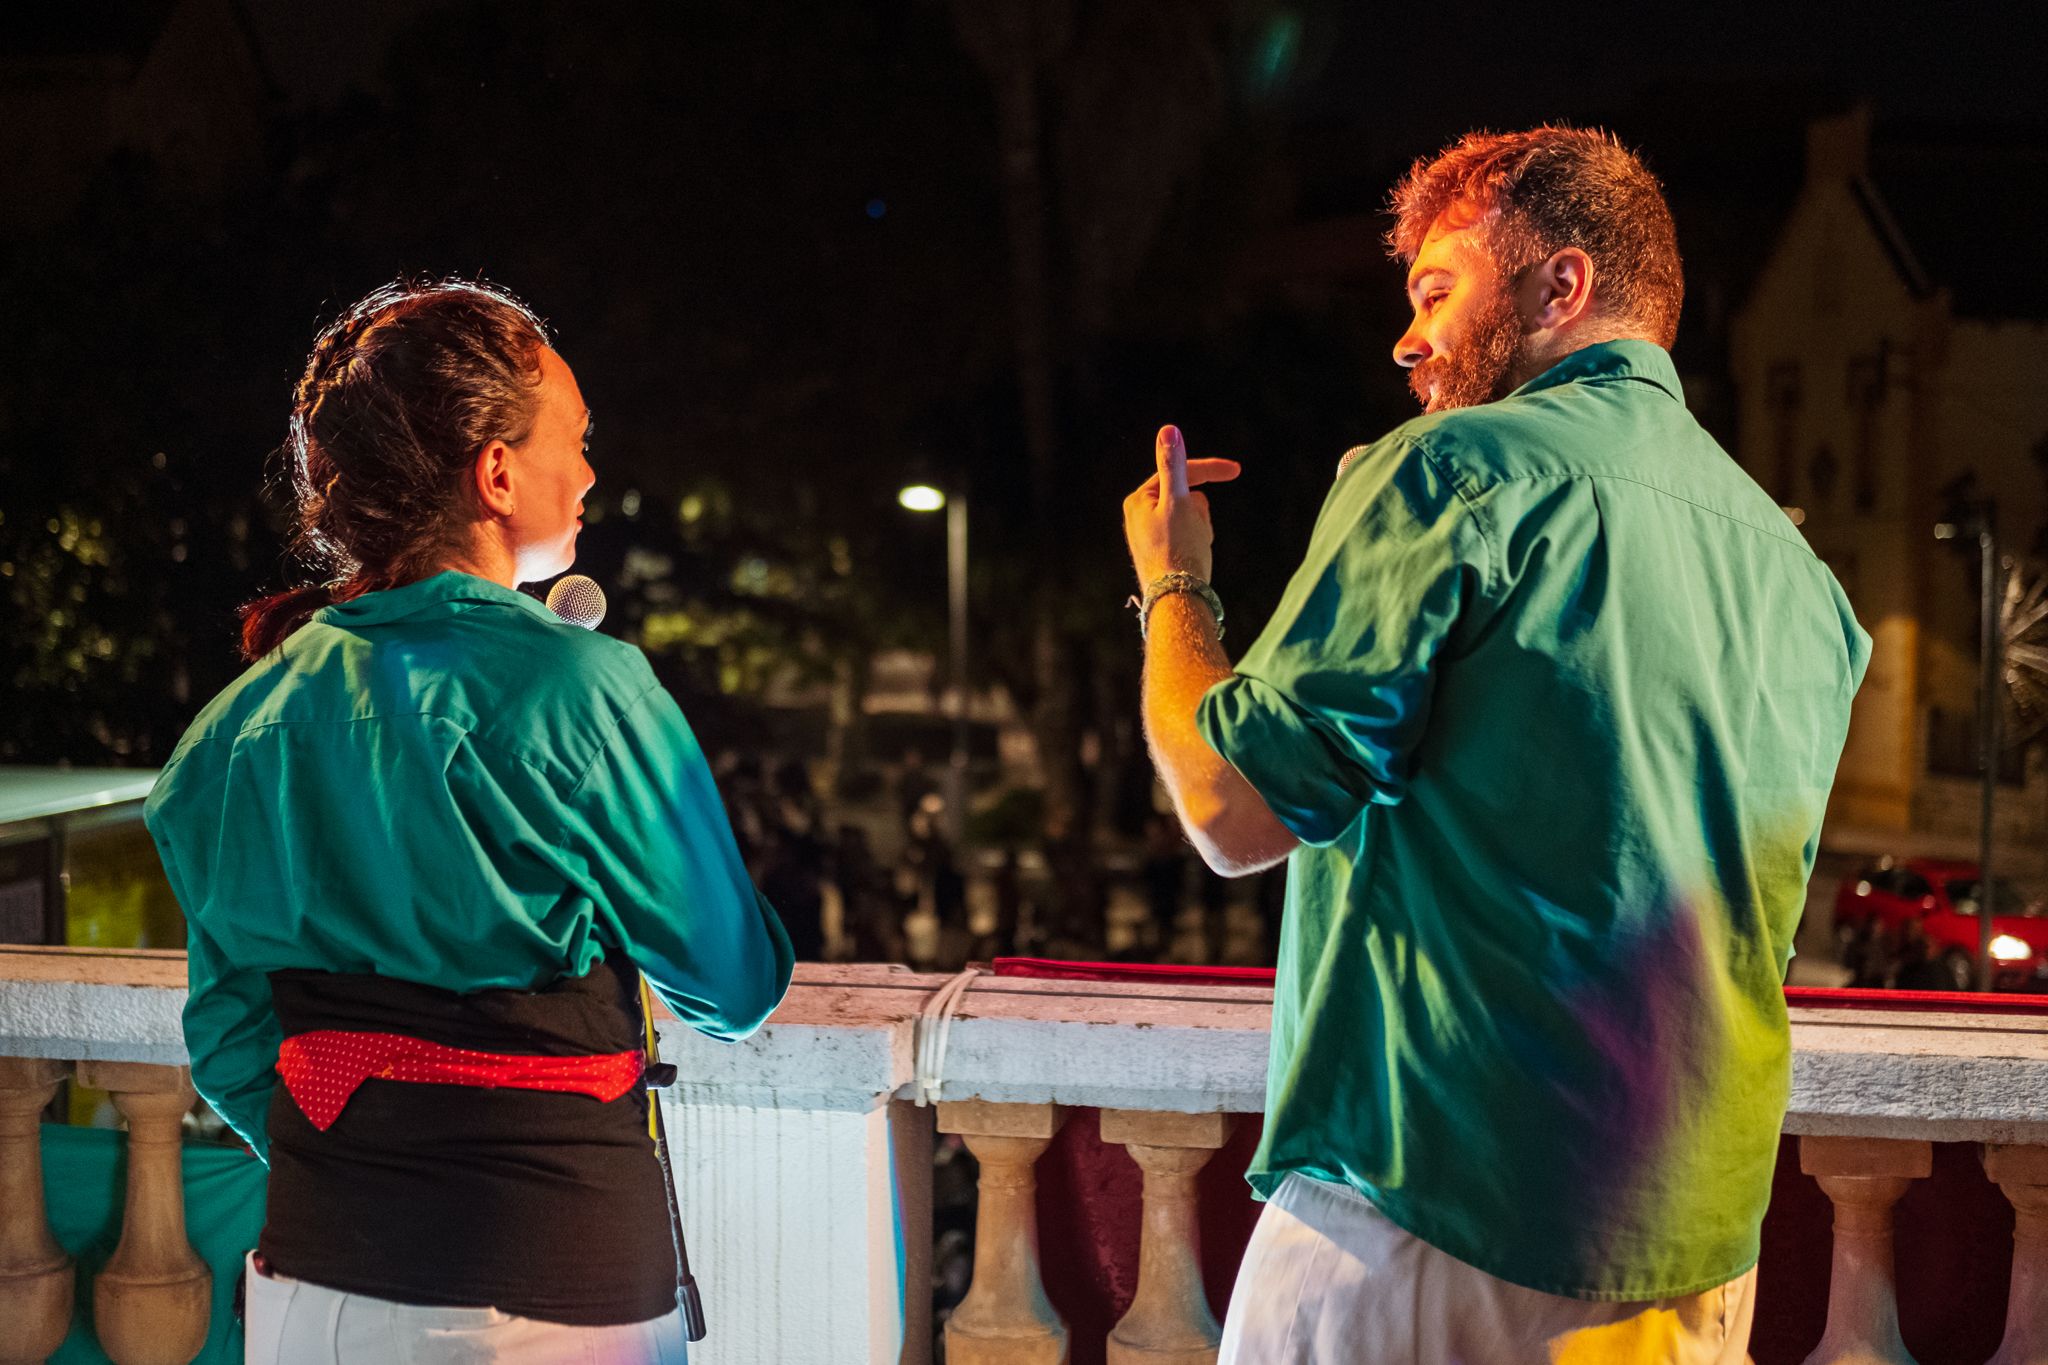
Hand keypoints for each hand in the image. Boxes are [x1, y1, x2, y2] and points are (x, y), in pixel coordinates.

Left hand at [1122, 425, 1240, 588]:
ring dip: (1202, 528)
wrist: (1178, 601)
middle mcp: (1139, 516)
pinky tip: (1195, 560)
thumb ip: (1174, 466)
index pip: (1180, 473)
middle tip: (1198, 535)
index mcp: (1138, 500)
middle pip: (1188, 497)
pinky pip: (1190, 535)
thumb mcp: (1177, 502)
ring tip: (1195, 550)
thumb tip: (1168, 430)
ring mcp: (1151, 534)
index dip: (1210, 470)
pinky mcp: (1163, 551)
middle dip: (1202, 512)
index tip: (1236, 470)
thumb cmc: (1177, 551)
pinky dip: (1199, 542)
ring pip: (1192, 516)